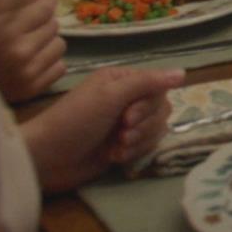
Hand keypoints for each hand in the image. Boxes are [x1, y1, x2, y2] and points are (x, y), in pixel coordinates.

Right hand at [0, 0, 64, 101]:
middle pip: (53, 25)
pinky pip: (60, 67)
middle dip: (42, 23)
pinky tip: (30, 63)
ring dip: (47, 43)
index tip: (44, 0)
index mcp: (6, 32)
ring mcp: (28, 74)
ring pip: (60, 45)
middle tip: (26, 28)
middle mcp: (21, 53)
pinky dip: (49, 63)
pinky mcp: (33, 90)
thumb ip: (14, 0)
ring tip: (28, 46)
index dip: (46, 0)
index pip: (45, 8)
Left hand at [22, 67, 181, 192]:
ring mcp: (125, 123)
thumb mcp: (110, 96)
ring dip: (138, 140)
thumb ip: (147, 83)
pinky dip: (133, 152)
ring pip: (157, 128)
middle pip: (162, 108)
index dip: (149, 104)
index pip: (158, 86)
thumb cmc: (74, 121)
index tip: (127, 117)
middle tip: (120, 133)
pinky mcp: (124, 145)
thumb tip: (183, 72)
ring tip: (115, 148)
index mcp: (122, 80)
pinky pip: (147, 145)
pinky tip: (113, 157)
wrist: (48, 159)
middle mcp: (126, 98)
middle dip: (143, 125)